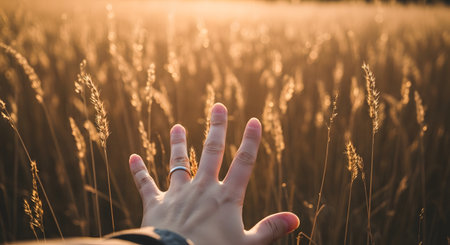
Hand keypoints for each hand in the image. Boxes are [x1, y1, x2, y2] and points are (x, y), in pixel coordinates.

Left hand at [129, 103, 298, 244]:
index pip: (244, 163)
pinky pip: (145, 184)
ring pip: (178, 162)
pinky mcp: (156, 204)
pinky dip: (138, 171)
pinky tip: (132, 157)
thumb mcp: (248, 244)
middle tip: (217, 106)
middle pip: (212, 152)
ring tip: (177, 126)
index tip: (254, 120)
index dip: (251, 141)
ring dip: (178, 143)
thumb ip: (270, 229)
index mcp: (226, 197)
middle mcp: (202, 189)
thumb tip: (295, 219)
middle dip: (217, 128)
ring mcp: (178, 194)